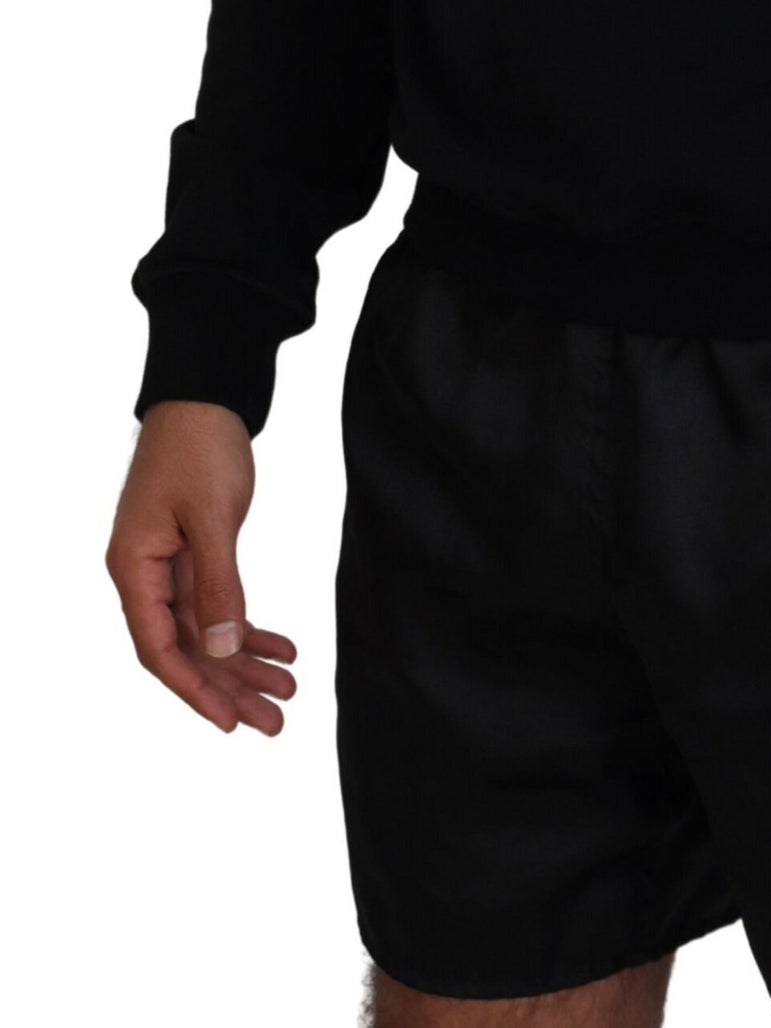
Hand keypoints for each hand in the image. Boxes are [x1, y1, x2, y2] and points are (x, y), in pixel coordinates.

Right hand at [105, 399, 297, 734]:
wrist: (205, 397)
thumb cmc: (198, 447)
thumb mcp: (212, 516)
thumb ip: (218, 583)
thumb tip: (224, 648)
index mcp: (134, 568)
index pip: (159, 647)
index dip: (194, 688)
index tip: (229, 722)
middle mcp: (146, 574)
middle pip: (188, 648)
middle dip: (231, 686)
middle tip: (275, 722)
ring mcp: (170, 565)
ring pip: (207, 631)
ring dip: (245, 662)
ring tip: (287, 692)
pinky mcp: (195, 553)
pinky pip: (220, 604)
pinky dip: (250, 627)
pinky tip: (282, 648)